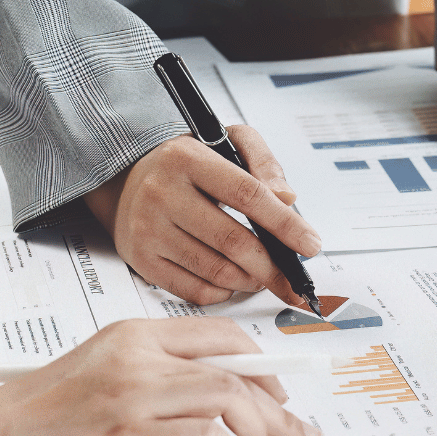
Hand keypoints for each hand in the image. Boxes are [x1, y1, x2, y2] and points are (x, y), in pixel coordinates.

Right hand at [0, 318, 322, 435]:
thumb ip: (150, 372)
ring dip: (258, 431)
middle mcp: (137, 358)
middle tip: (295, 433)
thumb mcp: (97, 370)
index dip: (261, 366)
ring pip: (229, 399)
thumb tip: (215, 396)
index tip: (277, 393)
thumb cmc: (35, 417)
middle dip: (278, 407)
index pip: (219, 337)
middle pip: (237, 371)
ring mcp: (133, 398)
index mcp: (131, 335)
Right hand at [84, 128, 322, 306]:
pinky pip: (193, 290)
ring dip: (249, 281)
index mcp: (186, 158)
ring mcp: (148, 229)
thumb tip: (287, 198)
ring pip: (216, 271)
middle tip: (291, 279)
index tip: (310, 244)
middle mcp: (161, 193)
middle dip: (272, 267)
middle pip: (234, 242)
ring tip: (261, 275)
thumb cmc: (184, 164)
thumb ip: (262, 162)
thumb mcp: (225, 142)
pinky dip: (222, 292)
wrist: (125, 181)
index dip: (285, 224)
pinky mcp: (141, 259)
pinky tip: (231, 281)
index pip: (247, 195)